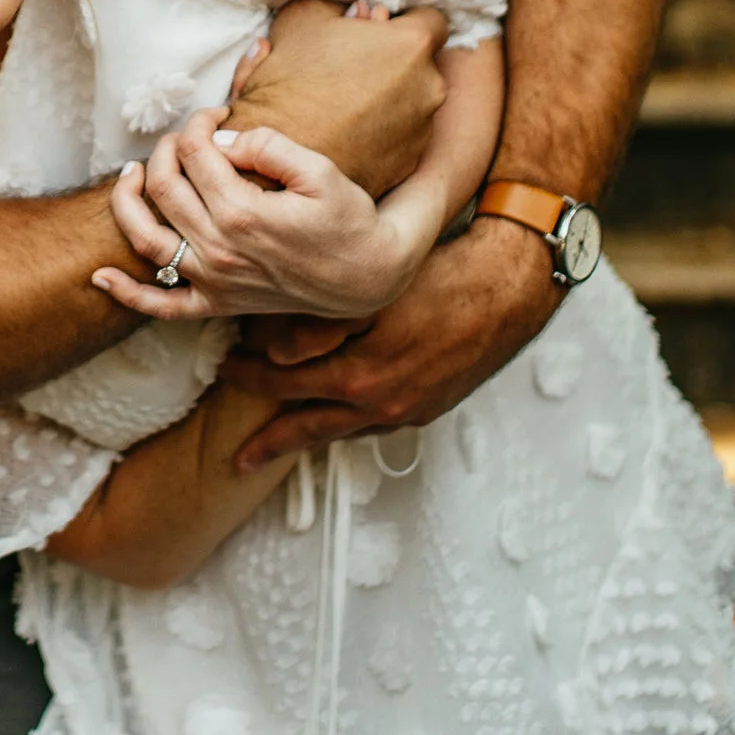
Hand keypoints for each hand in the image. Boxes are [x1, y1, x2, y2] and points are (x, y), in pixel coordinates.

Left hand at [94, 114, 414, 322]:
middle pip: (164, 186)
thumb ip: (267, 146)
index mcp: (242, 213)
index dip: (198, 124)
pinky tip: (101, 276)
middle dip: (168, 149)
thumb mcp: (319, 170)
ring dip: (128, 202)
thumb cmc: (349, 219)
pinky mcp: (216, 304)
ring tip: (132, 174)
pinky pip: (160, 306)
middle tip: (187, 137)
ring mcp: (213, 282)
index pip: (195, 153)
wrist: (369, 277)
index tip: (215, 115)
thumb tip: (221, 139)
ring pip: (146, 239)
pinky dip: (126, 294)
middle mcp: (218, 250)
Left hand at [216, 214, 558, 462]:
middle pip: (312, 430)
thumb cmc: (443, 279)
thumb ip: (320, 326)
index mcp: (363, 378)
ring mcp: (409, 411)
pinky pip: (374, 427)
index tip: (225, 370)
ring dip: (310, 438)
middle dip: (272, 441)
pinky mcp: (429, 407)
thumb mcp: (374, 294)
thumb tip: (276, 353)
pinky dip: (348, 425)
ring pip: (345, 433)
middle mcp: (384, 406)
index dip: (251, 378)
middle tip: (240, 455)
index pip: (288, 387)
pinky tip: (338, 419)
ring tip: (282, 447)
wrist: (508, 289)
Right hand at [226, 0, 446, 199]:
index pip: (431, 19)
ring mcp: (422, 128)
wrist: (277, 154)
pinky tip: (349, 131)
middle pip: (422, 63)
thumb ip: (342, 7)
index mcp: (412, 44)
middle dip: (395, 62)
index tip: (381, 31)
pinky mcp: (408, 162)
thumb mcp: (303, 20)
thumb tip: (359, 11)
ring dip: (391, 98)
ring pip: (414, 102)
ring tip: (347, 103)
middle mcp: (430, 86)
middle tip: (356, 66)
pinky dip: (384, 132)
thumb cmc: (288, 82)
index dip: (404, 22)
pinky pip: (403, 137)